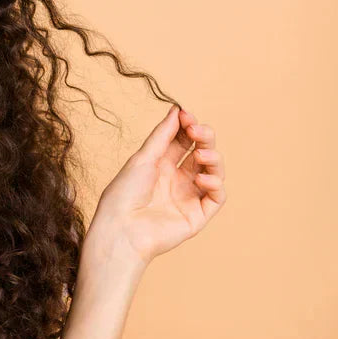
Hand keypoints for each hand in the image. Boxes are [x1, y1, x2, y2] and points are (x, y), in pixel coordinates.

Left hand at [87, 104, 226, 269]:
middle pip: (202, 152)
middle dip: (204, 138)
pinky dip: (215, 184)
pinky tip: (202, 179)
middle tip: (198, 131)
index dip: (189, 126)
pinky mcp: (197, 215)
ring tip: (201, 156)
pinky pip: (216, 196)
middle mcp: (176, 179)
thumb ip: (163, 135)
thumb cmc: (123, 194)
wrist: (121, 228)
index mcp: (160, 165)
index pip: (184, 140)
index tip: (186, 115)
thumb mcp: (143, 158)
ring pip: (213, 172)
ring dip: (213, 159)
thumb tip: (176, 110)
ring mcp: (188, 197)